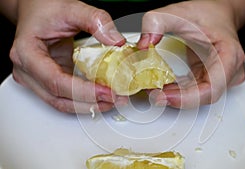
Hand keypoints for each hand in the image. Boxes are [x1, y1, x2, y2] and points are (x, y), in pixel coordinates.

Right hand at [9, 0, 125, 112]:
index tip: (107, 92)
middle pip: (58, 98)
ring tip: (113, 100)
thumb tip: (116, 41)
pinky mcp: (48, 80)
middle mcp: (27, 70)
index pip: (56, 81)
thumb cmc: (45, 9)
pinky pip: (66, 96)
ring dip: (89, 106)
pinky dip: (85, 99)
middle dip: (90, 103)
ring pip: (62, 103)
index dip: (83, 91)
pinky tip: (103, 96)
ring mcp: (36, 79)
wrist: (36, 9)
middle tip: (117, 99)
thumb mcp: (71, 8)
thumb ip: (95, 20)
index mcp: (26, 52)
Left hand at [138, 1, 244, 108]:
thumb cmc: (206, 13)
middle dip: (177, 98)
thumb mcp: (178, 12)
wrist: (218, 12)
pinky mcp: (211, 79)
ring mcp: (222, 77)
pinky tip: (163, 87)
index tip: (165, 96)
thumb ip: (157, 22)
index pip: (211, 89)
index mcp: (229, 55)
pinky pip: (195, 92)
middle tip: (153, 93)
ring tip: (155, 89)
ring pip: (198, 98)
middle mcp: (229, 71)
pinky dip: (178, 92)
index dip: (187, 98)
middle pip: (204, 97)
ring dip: (176, 96)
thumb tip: (144, 45)